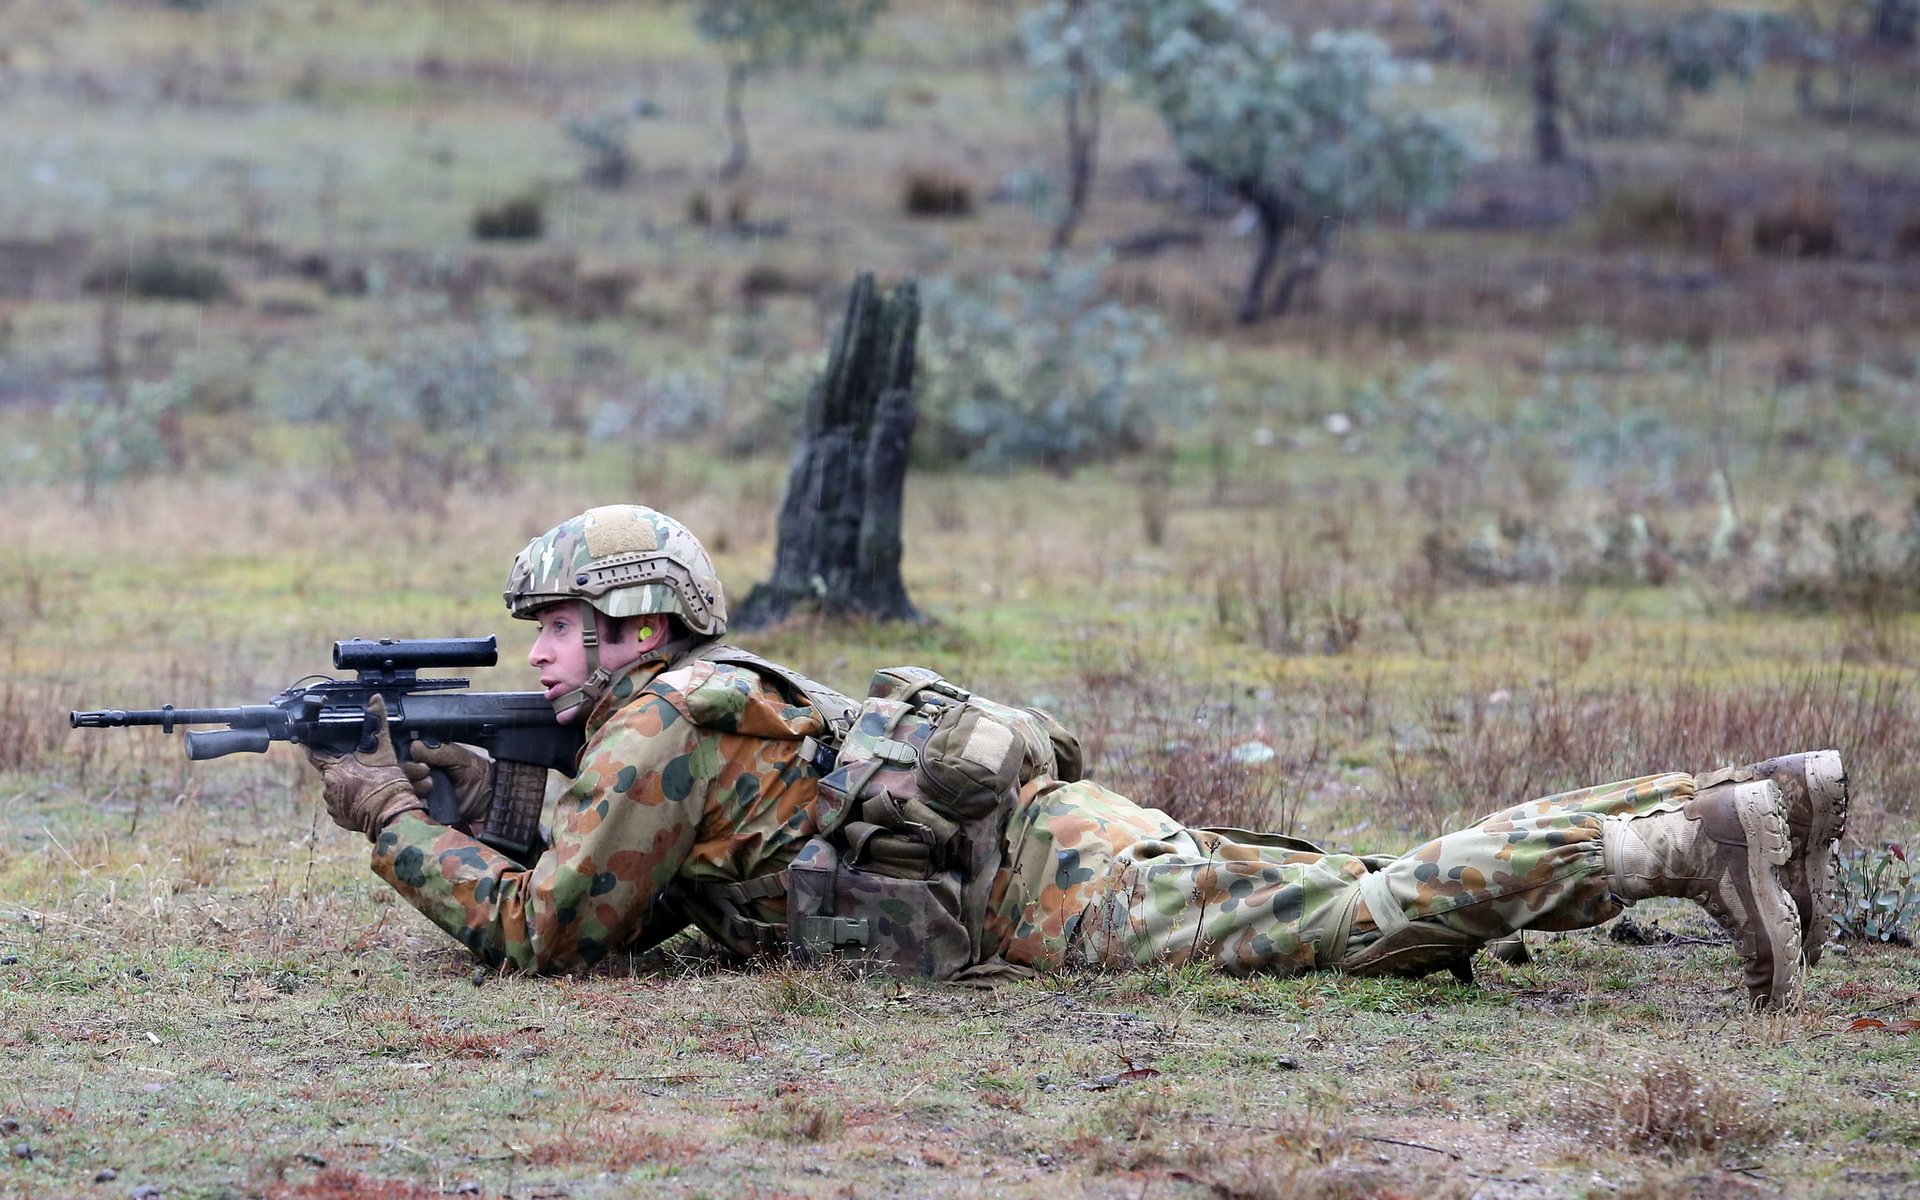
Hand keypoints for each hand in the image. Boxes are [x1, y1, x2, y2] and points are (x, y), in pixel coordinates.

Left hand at [306, 694, 424, 840]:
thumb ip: (377, 724)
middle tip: (365, 770)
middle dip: (349, 770)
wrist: (393, 815)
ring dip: (352, 787)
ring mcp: (333, 805)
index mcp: (334, 769)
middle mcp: (329, 787)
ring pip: (340, 789)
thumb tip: (376, 698)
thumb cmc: (386, 783)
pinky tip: (367, 799)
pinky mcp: (341, 819)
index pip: (314, 754)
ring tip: (371, 786)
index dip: (310, 746)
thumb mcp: (384, 750)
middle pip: (334, 772)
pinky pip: (343, 807)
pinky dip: (353, 802)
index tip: (304, 740)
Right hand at [402, 740, 492, 825]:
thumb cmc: (476, 772)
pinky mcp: (427, 813)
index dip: (411, 765)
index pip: (405, 764)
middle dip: (411, 775)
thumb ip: (438, 751)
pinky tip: (427, 802)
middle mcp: (420, 780)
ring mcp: (422, 797)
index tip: (423, 766)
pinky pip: (413, 811)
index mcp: (425, 764)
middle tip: (426, 773)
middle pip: (401, 779)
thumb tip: (415, 746)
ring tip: (432, 785)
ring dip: (416, 789)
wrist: (492, 795)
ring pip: (405, 794)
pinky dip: (417, 806)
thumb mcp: (459, 757)